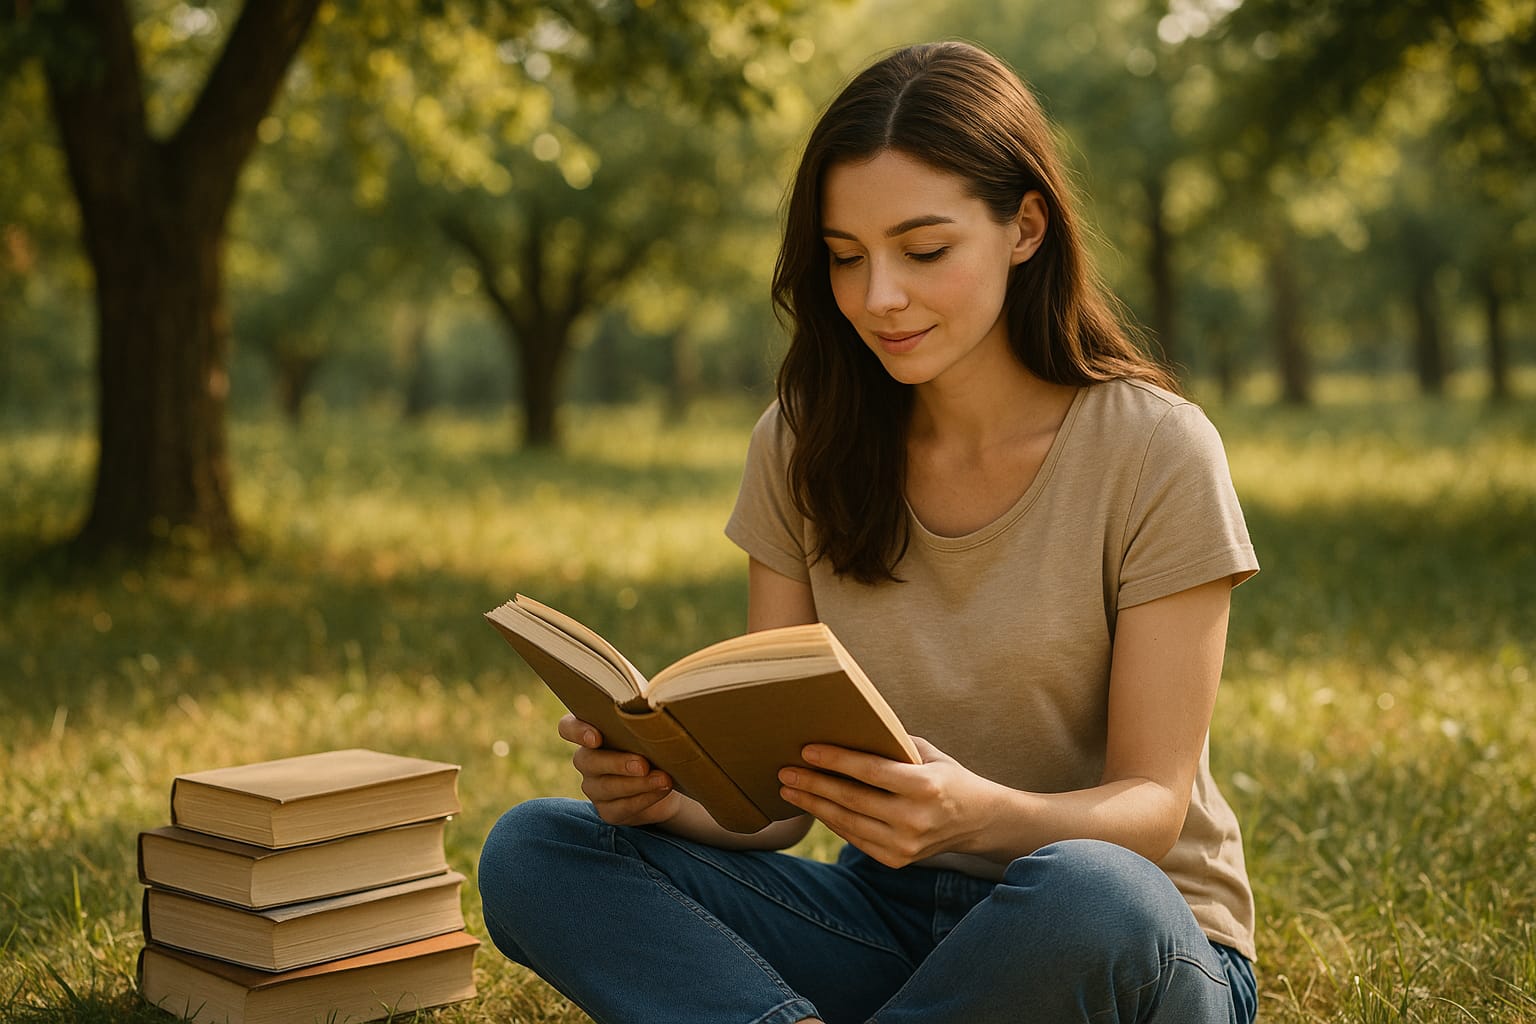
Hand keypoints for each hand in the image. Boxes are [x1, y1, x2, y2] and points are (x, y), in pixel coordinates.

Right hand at [558, 714, 681, 826]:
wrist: (667, 780)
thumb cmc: (655, 744)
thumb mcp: (650, 730)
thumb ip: (645, 720)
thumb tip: (655, 711)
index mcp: (591, 732)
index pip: (568, 727)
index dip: (576, 732)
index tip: (596, 738)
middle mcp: (586, 759)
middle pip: (587, 760)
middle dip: (617, 763)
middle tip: (643, 764)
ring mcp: (594, 786)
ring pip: (606, 787)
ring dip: (637, 783)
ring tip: (663, 779)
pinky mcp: (607, 810)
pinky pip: (621, 807)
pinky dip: (644, 799)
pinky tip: (660, 791)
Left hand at [777, 736, 1000, 867]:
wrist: (976, 819)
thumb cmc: (945, 775)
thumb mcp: (925, 753)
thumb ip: (890, 745)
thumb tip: (843, 730)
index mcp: (925, 787)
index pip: (870, 771)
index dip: (836, 761)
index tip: (806, 750)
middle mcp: (915, 819)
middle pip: (852, 800)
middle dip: (814, 784)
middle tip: (785, 771)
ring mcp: (905, 845)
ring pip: (848, 823)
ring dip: (814, 805)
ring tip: (790, 789)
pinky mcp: (897, 860)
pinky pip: (855, 838)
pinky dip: (832, 821)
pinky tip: (814, 806)